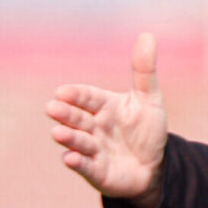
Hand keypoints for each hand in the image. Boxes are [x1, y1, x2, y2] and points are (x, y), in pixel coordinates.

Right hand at [47, 32, 168, 207]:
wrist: (155, 165)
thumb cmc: (147, 130)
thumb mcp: (149, 99)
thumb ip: (144, 71)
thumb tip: (147, 35)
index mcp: (104, 106)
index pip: (88, 97)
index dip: (77, 95)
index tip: (64, 92)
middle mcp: (94, 127)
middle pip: (76, 118)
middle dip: (65, 114)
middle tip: (53, 108)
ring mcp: (94, 149)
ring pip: (78, 141)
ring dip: (68, 137)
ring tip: (58, 133)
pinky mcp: (97, 171)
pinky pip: (85, 166)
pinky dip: (77, 162)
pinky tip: (70, 158)